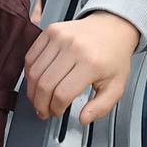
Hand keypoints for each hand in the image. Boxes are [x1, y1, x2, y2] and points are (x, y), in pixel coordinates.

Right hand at [23, 12, 140, 123]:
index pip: (62, 94)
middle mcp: (74, 48)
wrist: (112, 27)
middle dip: (40, 104)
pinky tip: (36, 82)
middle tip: (43, 111)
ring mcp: (60, 37)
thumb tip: (83, 119)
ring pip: (34, 72)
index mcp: (91, 63)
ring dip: (32, 91)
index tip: (57, 113)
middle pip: (45, 84)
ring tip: (38, 99)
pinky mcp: (51, 31)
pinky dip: (29, 73)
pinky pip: (31, 57)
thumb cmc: (113, 57)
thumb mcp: (116, 86)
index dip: (55, 108)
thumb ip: (102, 107)